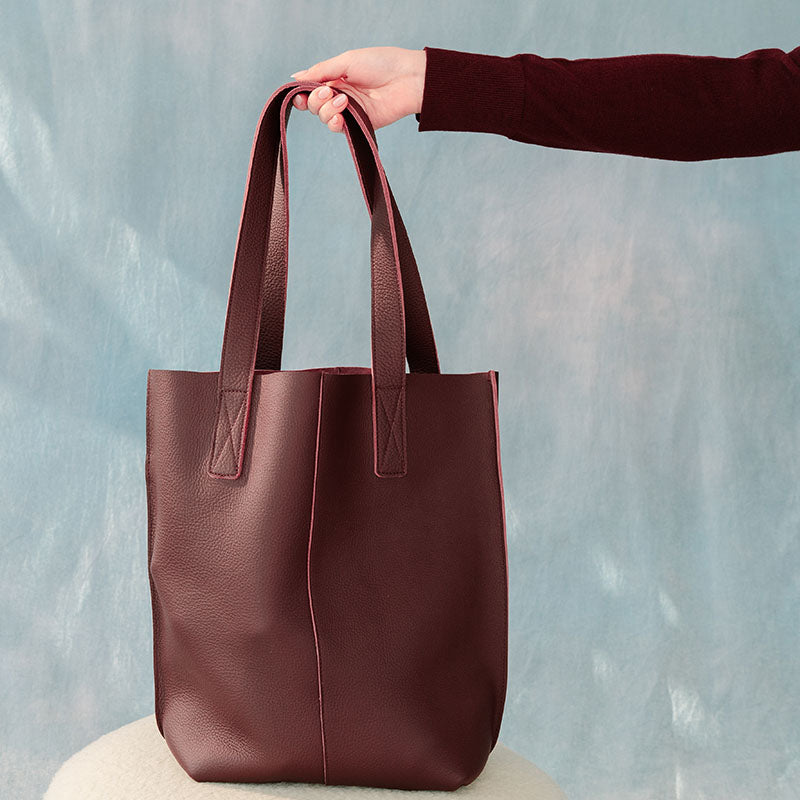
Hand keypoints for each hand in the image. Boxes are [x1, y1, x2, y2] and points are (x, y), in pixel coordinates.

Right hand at [289, 46, 425, 132]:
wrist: (406, 80)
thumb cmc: (381, 64)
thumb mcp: (346, 61)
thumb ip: (320, 71)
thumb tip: (296, 77)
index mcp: (336, 77)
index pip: (311, 89)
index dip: (303, 94)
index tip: (301, 95)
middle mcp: (340, 94)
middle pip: (314, 105)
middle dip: (316, 100)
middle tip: (329, 91)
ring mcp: (350, 110)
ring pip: (324, 117)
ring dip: (328, 110)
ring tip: (344, 100)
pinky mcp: (359, 124)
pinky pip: (338, 129)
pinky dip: (335, 123)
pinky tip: (342, 116)